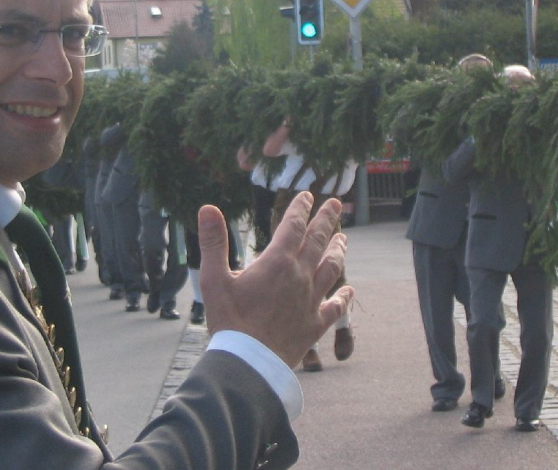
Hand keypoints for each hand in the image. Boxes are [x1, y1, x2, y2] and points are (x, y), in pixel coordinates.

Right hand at [198, 192, 352, 367]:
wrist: (249, 363)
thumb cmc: (228, 321)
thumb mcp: (213, 279)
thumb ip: (213, 242)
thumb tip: (207, 208)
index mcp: (277, 262)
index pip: (293, 226)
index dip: (300, 208)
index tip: (307, 195)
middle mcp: (300, 277)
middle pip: (318, 241)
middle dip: (327, 220)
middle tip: (335, 203)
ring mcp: (311, 300)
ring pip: (331, 268)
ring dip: (338, 250)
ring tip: (344, 238)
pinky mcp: (315, 324)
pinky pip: (335, 307)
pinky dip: (344, 297)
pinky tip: (350, 291)